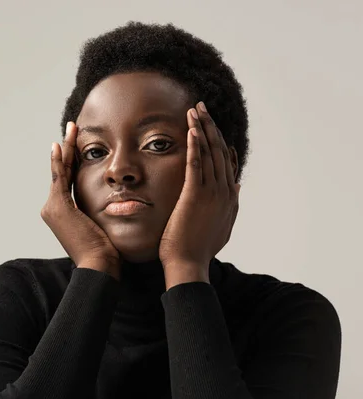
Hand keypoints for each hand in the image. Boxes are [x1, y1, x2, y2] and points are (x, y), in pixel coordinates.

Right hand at [41, 122, 120, 279]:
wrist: (99, 266)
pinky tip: (62, 145)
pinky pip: (60, 177)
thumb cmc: (107, 252)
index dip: (72, 160)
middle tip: (72, 128)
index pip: (68, 179)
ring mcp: (52, 207)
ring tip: (71, 129)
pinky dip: (61, 160)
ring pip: (61, 170)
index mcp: (63, 212)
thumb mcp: (103, 226)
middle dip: (67, 149)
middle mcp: (52, 208)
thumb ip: (103, 212)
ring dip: (66, 148)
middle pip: (62, 171)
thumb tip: (118, 203)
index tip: (77, 144)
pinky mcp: (57, 206)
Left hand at [159, 102, 240, 287]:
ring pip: (209, 154)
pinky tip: (191, 130)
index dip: (219, 140)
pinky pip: (196, 165)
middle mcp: (224, 192)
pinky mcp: (194, 196)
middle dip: (210, 126)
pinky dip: (195, 146)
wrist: (188, 264)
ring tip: (195, 110)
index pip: (227, 162)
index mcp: (229, 197)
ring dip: (202, 129)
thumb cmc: (199, 249)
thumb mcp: (221, 225)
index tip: (211, 124)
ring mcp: (211, 194)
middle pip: (219, 151)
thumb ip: (230, 205)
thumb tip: (235, 187)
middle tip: (201, 107)